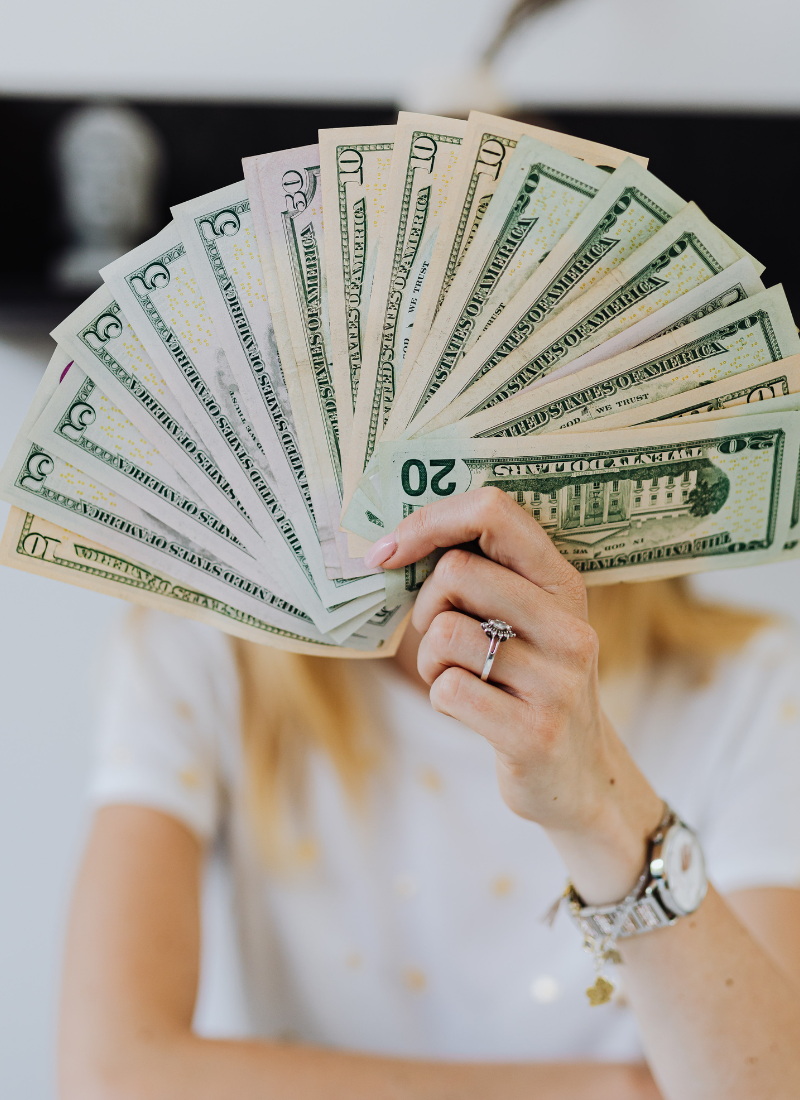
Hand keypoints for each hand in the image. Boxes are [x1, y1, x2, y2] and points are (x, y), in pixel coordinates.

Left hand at [369, 488, 663, 903]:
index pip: (495, 512)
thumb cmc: (527, 682)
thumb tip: (394, 542)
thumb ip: (484, 577)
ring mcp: (557, 682)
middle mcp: (569, 626)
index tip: (388, 550)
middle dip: (426, 605)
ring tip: (455, 677)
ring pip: (444, 633)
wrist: (577, 775)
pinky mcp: (533, 733)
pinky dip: (440, 698)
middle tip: (438, 635)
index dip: (429, 521)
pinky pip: (446, 689)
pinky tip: (469, 710)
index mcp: (563, 584)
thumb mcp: (527, 621)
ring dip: (429, 660)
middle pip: (457, 571)